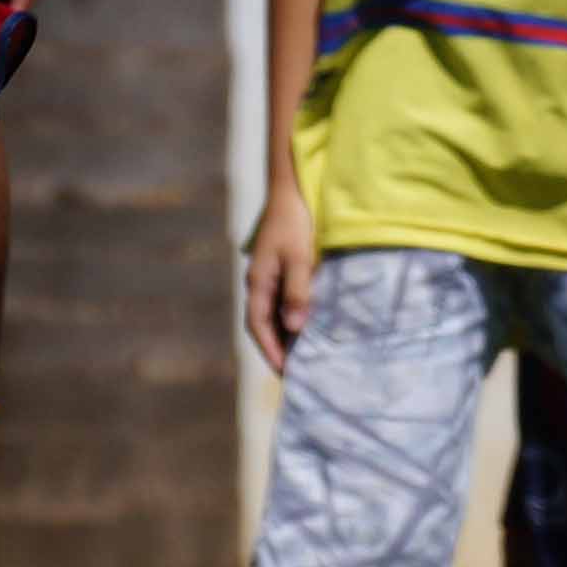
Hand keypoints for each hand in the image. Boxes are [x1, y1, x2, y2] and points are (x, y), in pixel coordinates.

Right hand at [243, 192, 316, 370]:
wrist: (290, 192)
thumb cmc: (294, 223)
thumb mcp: (299, 258)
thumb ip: (297, 292)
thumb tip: (294, 327)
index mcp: (258, 282)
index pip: (258, 325)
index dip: (270, 350)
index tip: (285, 372)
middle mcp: (260, 283)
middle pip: (263, 324)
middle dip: (277, 349)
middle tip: (296, 373)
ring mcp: (269, 276)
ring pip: (273, 314)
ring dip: (285, 335)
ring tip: (304, 357)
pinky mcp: (281, 270)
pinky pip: (283, 301)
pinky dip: (292, 318)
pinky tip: (309, 327)